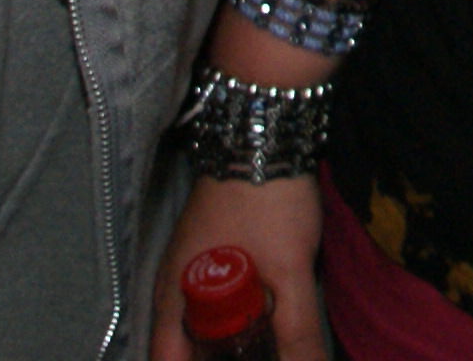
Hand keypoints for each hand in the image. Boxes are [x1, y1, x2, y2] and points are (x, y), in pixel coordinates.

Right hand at [150, 173, 328, 360]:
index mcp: (174, 301)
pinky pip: (219, 305)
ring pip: (206, 328)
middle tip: (264, 356)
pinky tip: (272, 328)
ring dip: (232, 344)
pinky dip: (240, 322)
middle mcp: (176, 290)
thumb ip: (298, 331)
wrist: (267, 133)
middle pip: (188, 350)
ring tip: (272, 348)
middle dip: (219, 359)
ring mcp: (195, 270)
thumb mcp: (288, 272)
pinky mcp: (217, 255)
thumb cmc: (266, 203)